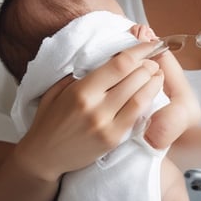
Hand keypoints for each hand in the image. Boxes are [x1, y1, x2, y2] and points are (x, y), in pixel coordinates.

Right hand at [13, 41, 164, 181]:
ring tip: (157, 74)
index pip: (120, 64)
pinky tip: (149, 95)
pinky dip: (147, 102)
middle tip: (153, 60)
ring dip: (153, 83)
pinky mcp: (114, 140)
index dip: (139, 51)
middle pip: (135, 78)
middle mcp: (96, 108)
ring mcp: (107, 126)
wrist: (44, 156)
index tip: (149, 44)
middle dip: (149, 65)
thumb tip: (109, 57)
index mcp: (81, 91)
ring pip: (141, 98)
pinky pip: (137, 117)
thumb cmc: (49, 120)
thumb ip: (81, 73)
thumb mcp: (57, 89)